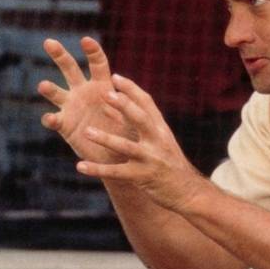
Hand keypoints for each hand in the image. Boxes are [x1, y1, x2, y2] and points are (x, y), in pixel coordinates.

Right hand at [37, 37, 126, 163]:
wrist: (117, 156)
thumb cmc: (128, 133)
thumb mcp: (132, 115)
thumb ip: (127, 101)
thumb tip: (121, 86)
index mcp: (102, 85)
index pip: (97, 63)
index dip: (92, 51)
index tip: (85, 40)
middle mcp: (83, 91)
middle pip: (69, 68)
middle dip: (59, 55)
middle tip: (48, 42)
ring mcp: (71, 107)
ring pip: (55, 92)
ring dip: (49, 89)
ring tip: (43, 85)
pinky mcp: (64, 125)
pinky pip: (54, 120)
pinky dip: (50, 119)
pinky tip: (50, 119)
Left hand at [76, 73, 209, 211]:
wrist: (188, 192)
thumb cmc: (170, 164)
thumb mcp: (161, 141)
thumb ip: (142, 125)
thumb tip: (117, 108)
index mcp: (161, 129)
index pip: (147, 103)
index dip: (131, 89)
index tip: (115, 76)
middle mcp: (157, 140)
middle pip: (140, 118)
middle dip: (124, 105)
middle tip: (105, 93)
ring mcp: (150, 159)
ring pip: (126, 146)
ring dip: (105, 138)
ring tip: (86, 131)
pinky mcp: (142, 177)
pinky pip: (117, 172)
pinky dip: (98, 169)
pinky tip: (80, 166)